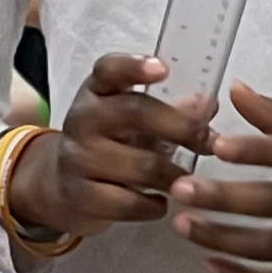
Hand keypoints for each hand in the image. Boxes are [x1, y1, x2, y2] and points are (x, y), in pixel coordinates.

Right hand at [5, 53, 212, 237]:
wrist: (62, 186)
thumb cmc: (110, 145)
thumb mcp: (134, 122)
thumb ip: (171, 111)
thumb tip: (207, 105)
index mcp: (97, 92)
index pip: (109, 70)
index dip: (135, 67)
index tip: (163, 69)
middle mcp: (82, 118)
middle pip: (134, 112)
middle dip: (180, 126)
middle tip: (209, 141)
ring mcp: (77, 157)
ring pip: (140, 164)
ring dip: (174, 175)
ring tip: (189, 182)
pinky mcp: (79, 195)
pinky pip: (128, 203)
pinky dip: (153, 206)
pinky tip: (161, 203)